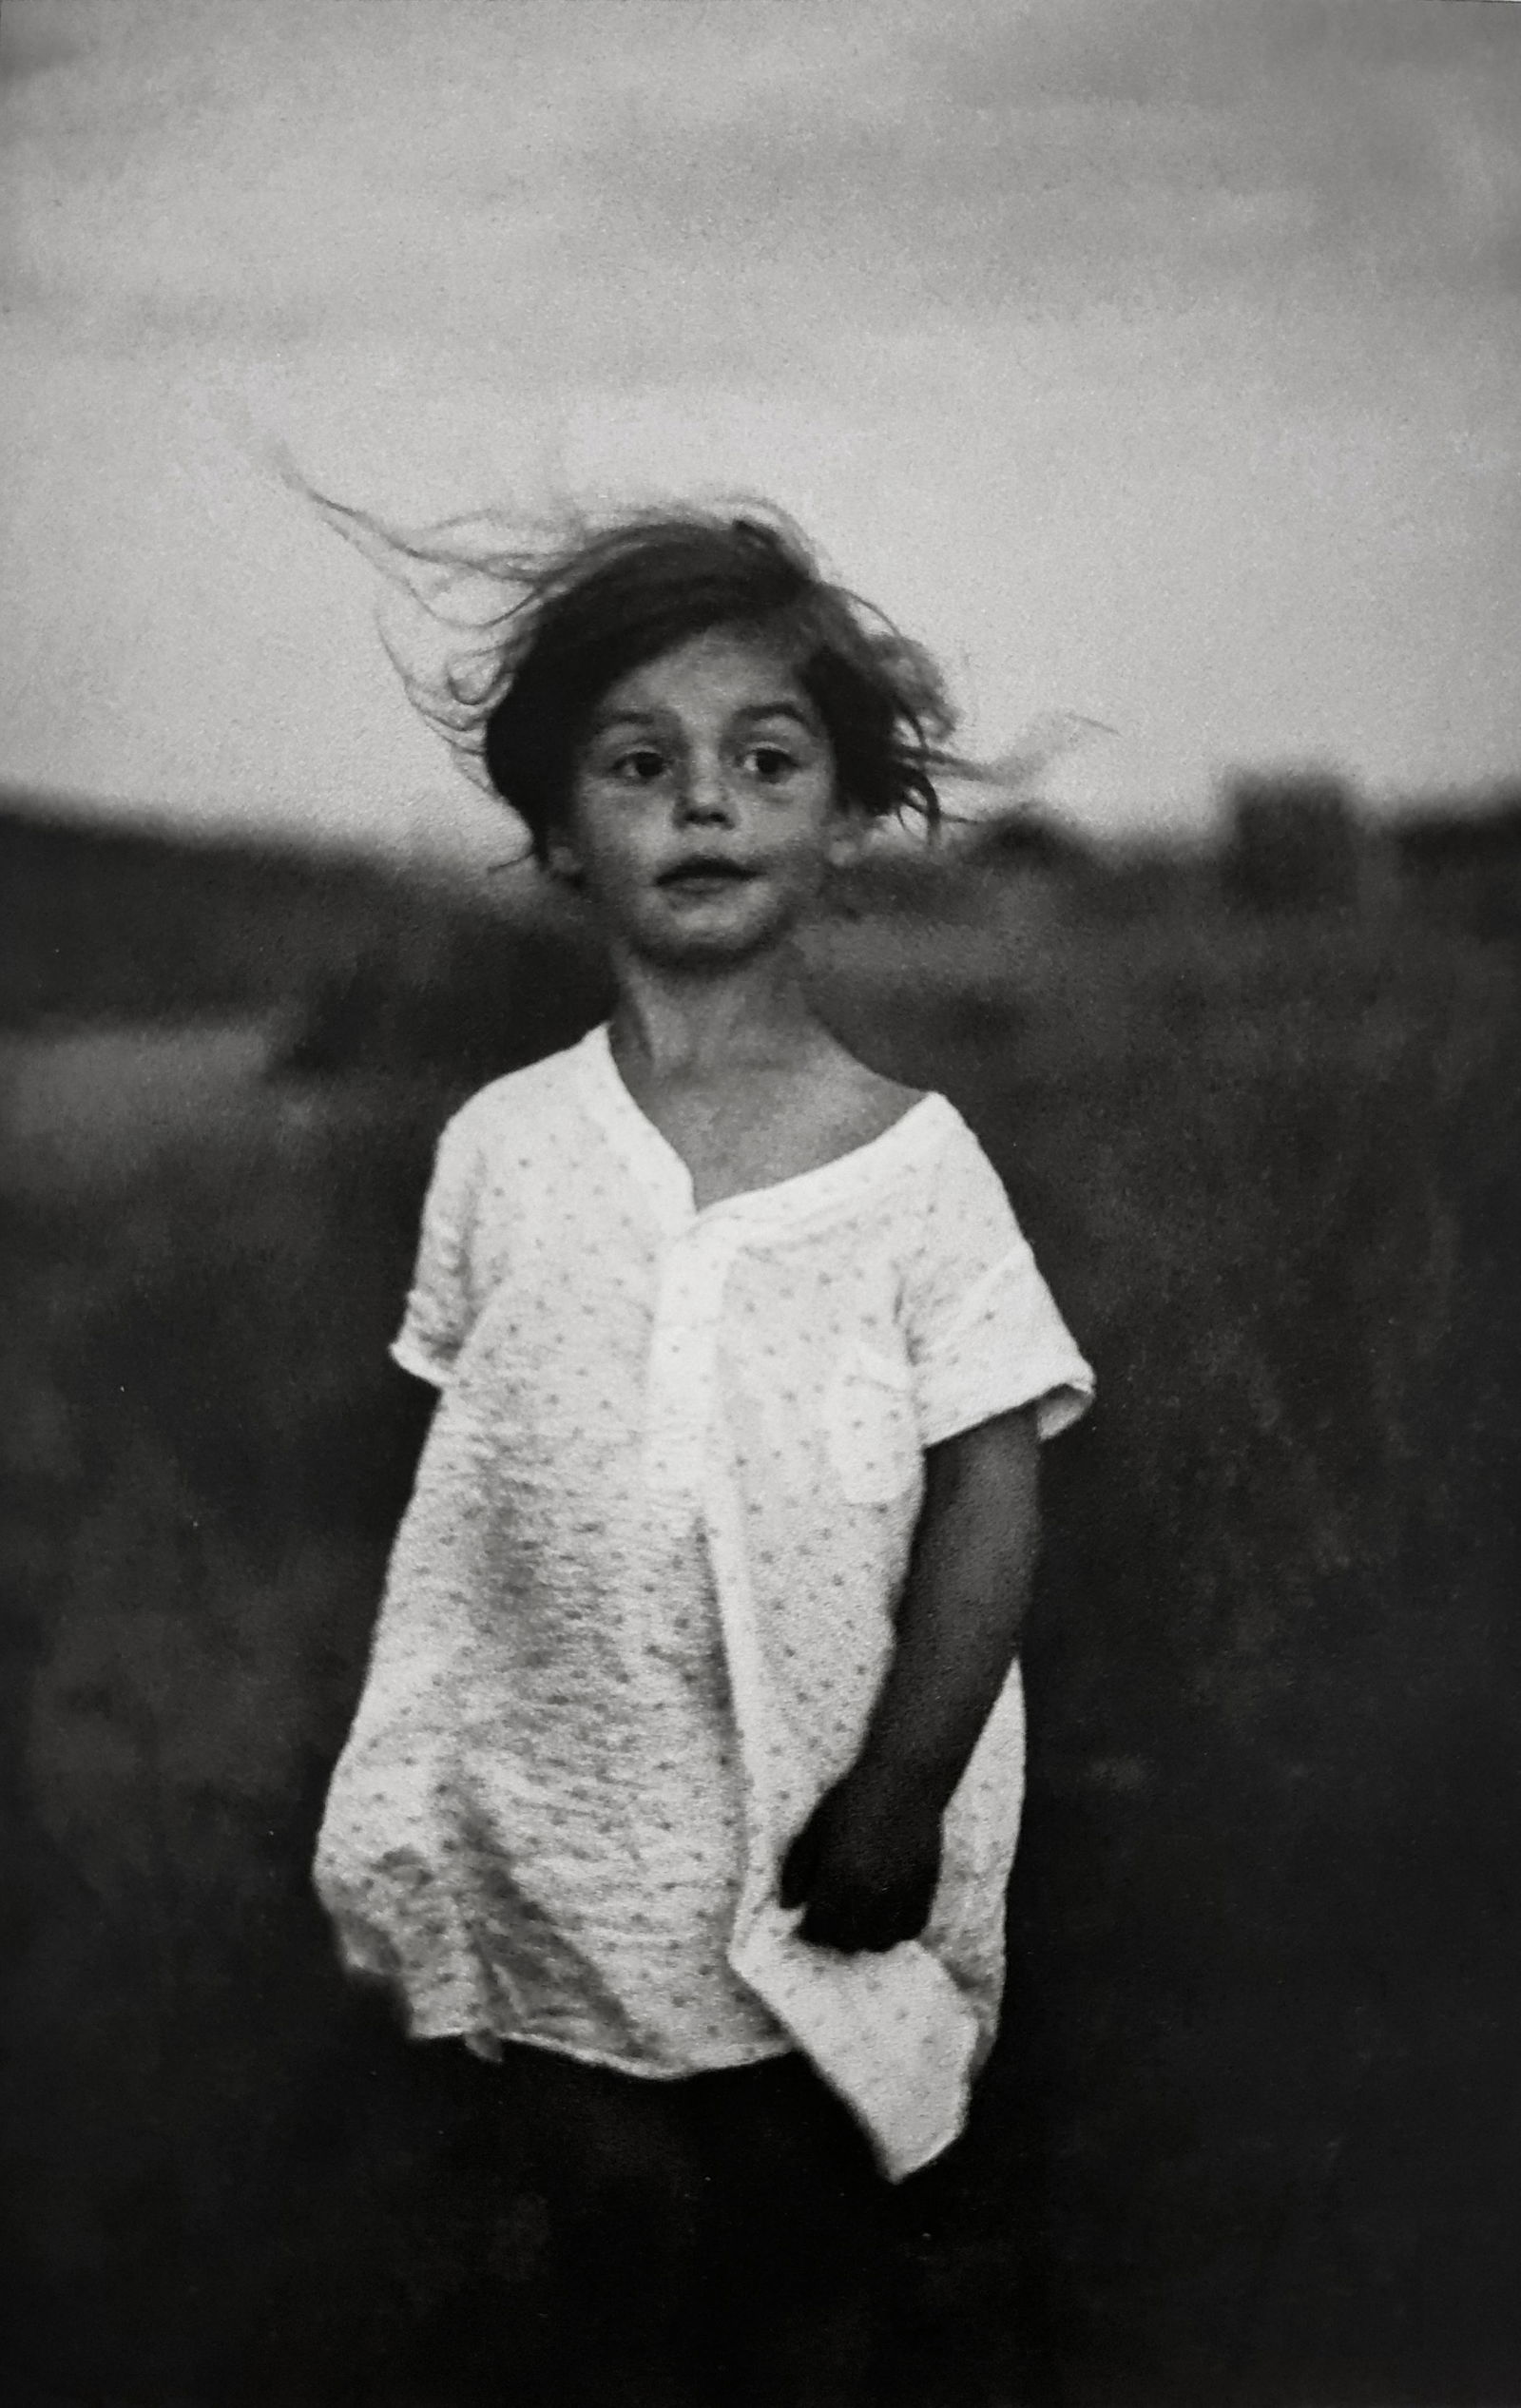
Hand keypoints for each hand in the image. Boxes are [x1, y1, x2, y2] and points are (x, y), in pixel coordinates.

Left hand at [778, 1765, 942, 1953]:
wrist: (905, 1781)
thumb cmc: (853, 1799)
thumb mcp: (814, 1828)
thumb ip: (797, 1869)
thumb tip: (788, 1906)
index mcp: (838, 1876)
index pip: (819, 1928)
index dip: (809, 1931)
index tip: (806, 1925)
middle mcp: (870, 1892)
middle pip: (848, 1941)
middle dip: (834, 1936)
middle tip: (831, 1921)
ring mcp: (901, 1893)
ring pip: (880, 1942)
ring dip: (866, 1937)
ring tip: (859, 1921)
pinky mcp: (926, 1889)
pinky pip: (912, 1928)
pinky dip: (897, 1930)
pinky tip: (887, 1916)